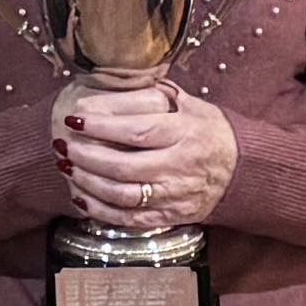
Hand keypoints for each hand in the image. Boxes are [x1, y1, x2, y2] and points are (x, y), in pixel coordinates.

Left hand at [53, 78, 239, 231]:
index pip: (138, 130)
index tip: (75, 118)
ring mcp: (175, 195)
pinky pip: (129, 219)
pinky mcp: (170, 216)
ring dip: (89, 184)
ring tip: (68, 168)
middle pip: (125, 166)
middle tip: (64, 146)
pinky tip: (82, 198)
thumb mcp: (189, 104)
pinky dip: (100, 211)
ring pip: (124, 196)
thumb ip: (153, 95)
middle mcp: (180, 166)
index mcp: (184, 132)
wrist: (242, 170)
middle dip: (88, 157)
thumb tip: (110, 86)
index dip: (102, 126)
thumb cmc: (210, 131)